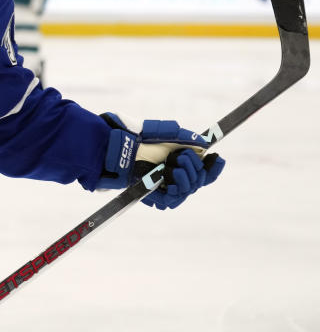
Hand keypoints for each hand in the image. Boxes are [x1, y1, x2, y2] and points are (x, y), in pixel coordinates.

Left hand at [96, 112, 225, 209]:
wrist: (116, 148)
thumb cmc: (135, 138)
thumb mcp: (161, 132)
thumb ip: (181, 135)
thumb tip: (203, 142)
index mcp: (179, 161)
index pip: (204, 170)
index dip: (214, 167)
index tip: (218, 157)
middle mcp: (174, 175)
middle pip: (199, 180)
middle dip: (196, 168)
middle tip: (183, 156)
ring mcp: (165, 187)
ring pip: (188, 190)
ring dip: (187, 178)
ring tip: (175, 166)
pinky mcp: (154, 197)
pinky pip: (172, 201)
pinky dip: (176, 189)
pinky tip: (171, 176)